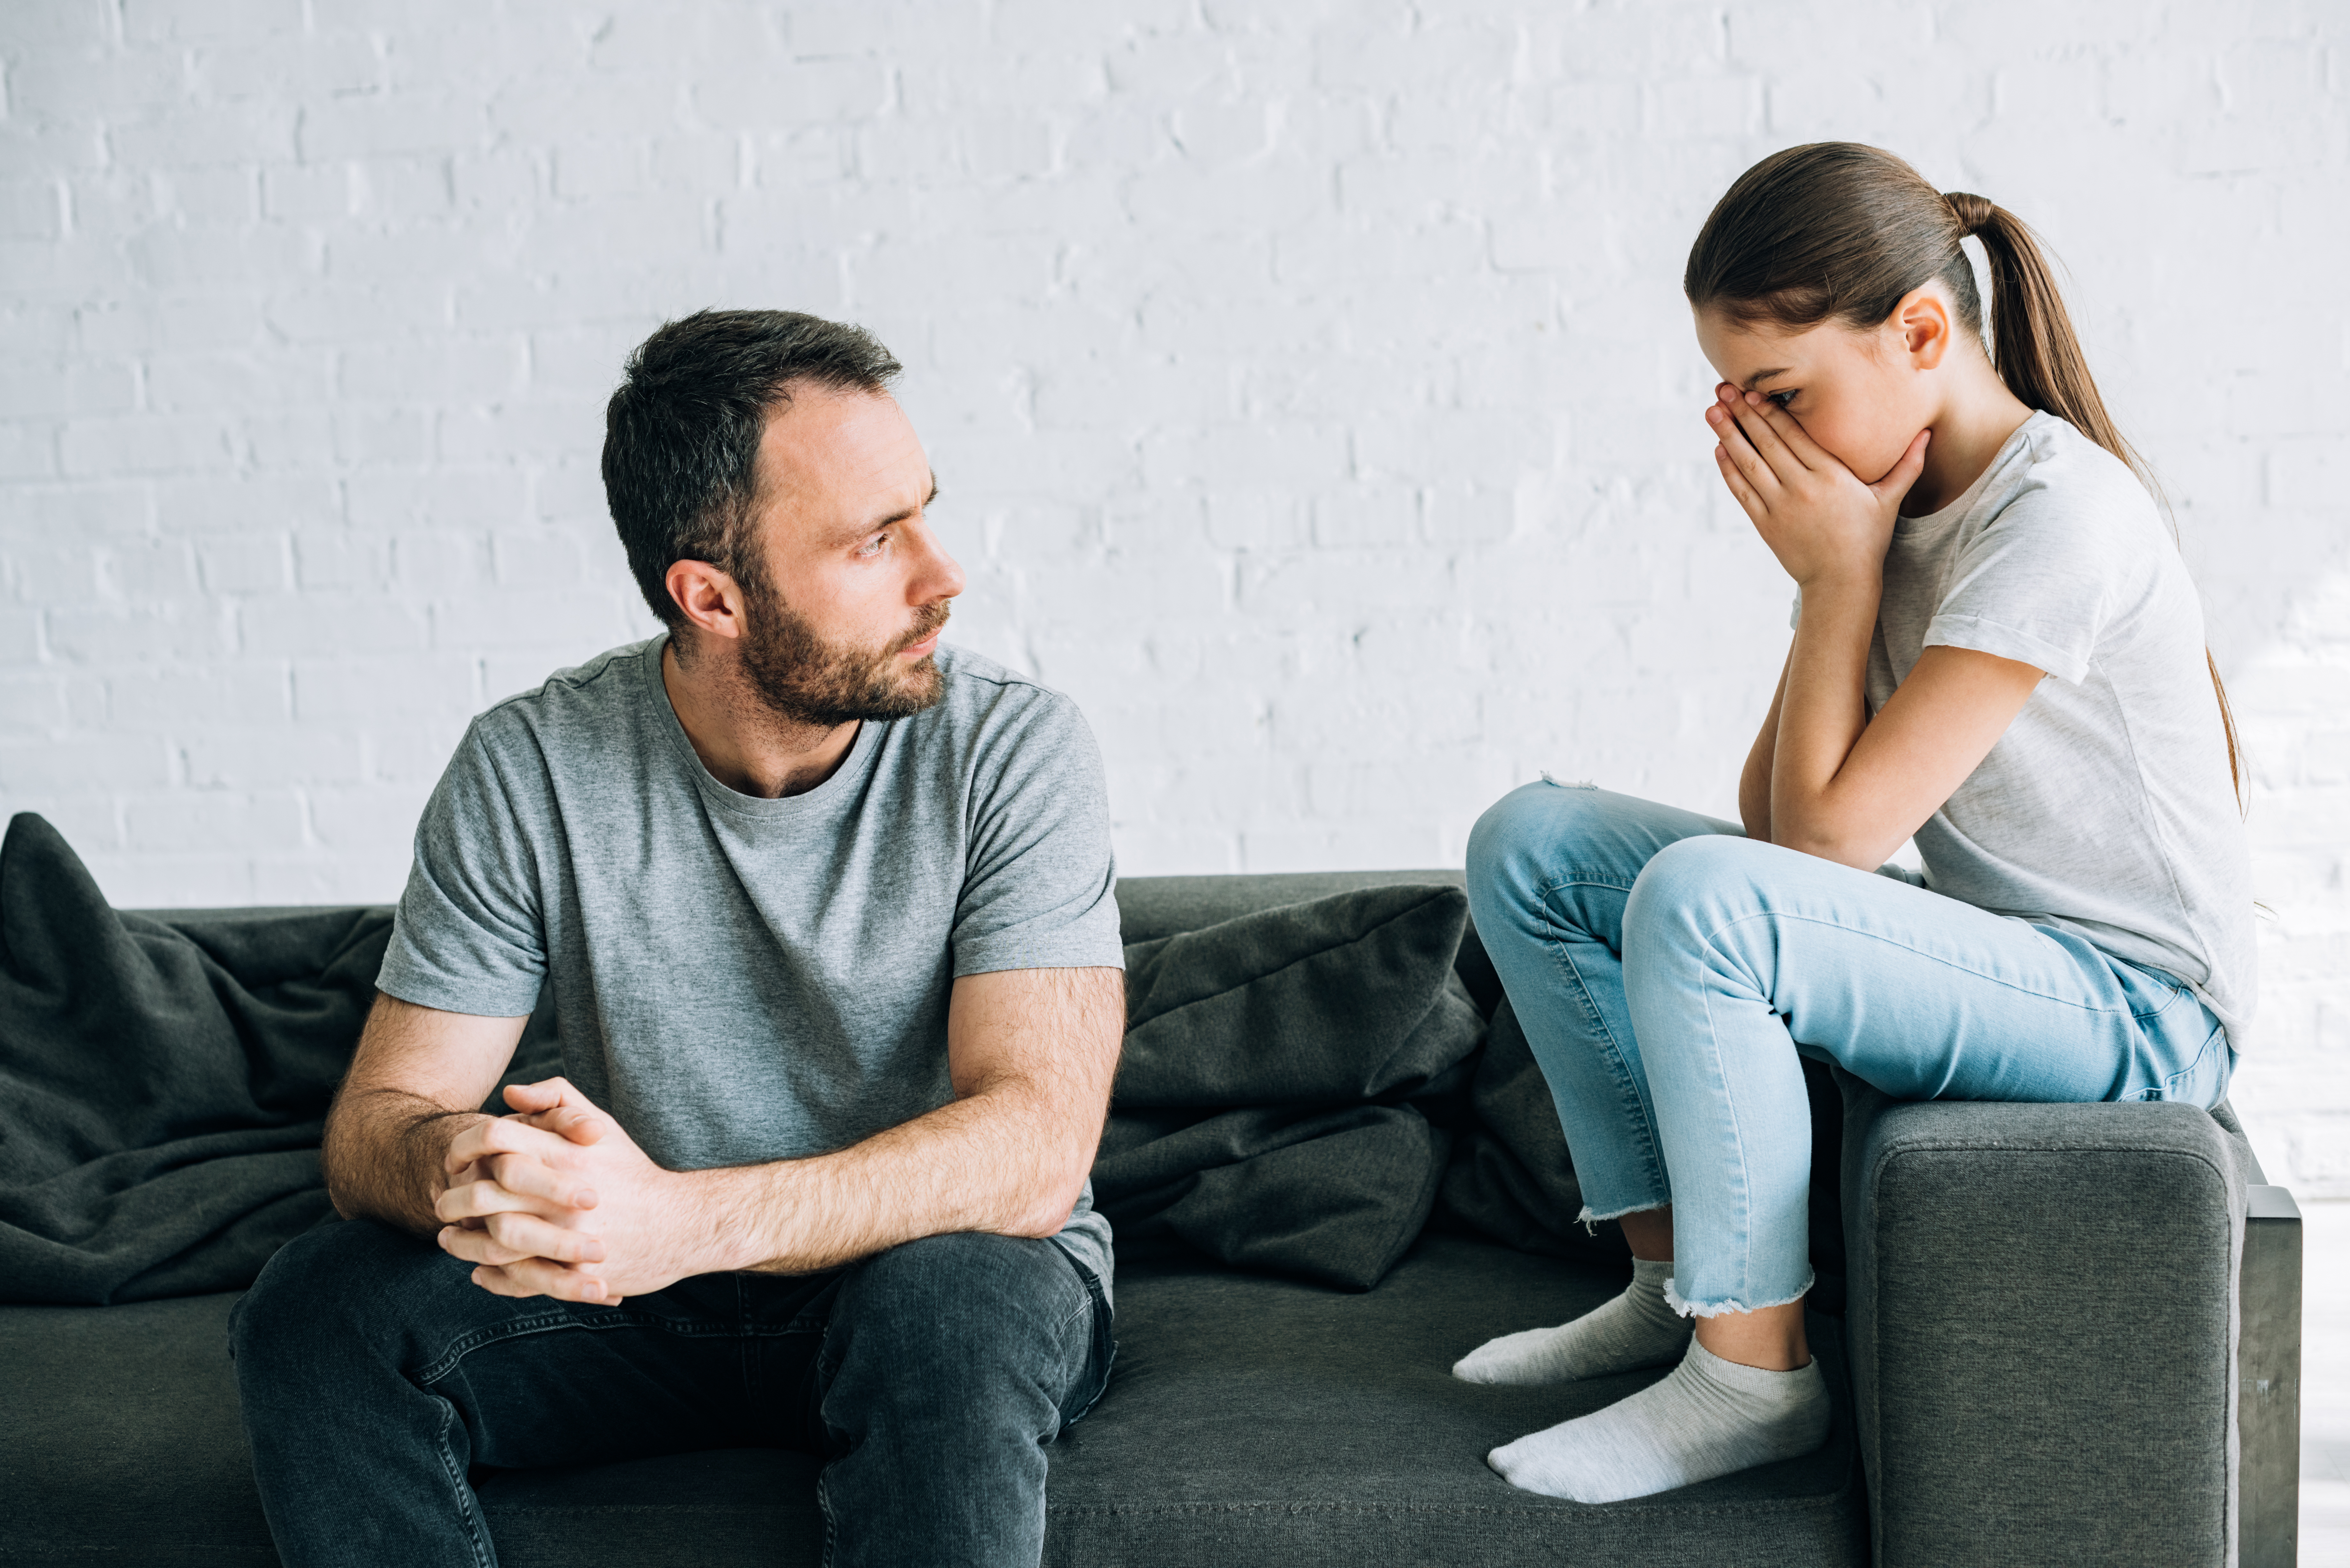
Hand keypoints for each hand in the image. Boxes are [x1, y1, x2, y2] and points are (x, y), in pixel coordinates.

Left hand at [434, 1078, 703, 1305]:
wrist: (682, 1223)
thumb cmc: (634, 1172)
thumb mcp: (603, 1125)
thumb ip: (557, 1101)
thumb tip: (509, 1094)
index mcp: (567, 1154)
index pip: (497, 1140)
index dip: (465, 1146)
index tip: (453, 1159)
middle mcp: (565, 1194)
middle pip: (485, 1195)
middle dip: (454, 1200)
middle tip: (441, 1203)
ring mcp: (569, 1236)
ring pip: (494, 1243)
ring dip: (463, 1243)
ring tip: (448, 1239)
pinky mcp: (574, 1273)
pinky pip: (517, 1279)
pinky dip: (490, 1277)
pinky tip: (479, 1271)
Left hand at [1706, 383, 1928, 586]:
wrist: (1841, 583)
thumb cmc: (1867, 539)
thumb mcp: (1889, 500)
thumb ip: (1907, 465)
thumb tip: (1928, 433)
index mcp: (1830, 476)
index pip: (1793, 435)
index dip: (1769, 412)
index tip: (1751, 391)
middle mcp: (1801, 488)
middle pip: (1766, 443)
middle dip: (1742, 414)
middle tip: (1722, 389)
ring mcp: (1780, 507)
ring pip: (1748, 464)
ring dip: (1728, 435)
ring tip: (1712, 412)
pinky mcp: (1765, 524)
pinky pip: (1742, 491)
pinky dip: (1729, 469)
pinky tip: (1720, 448)